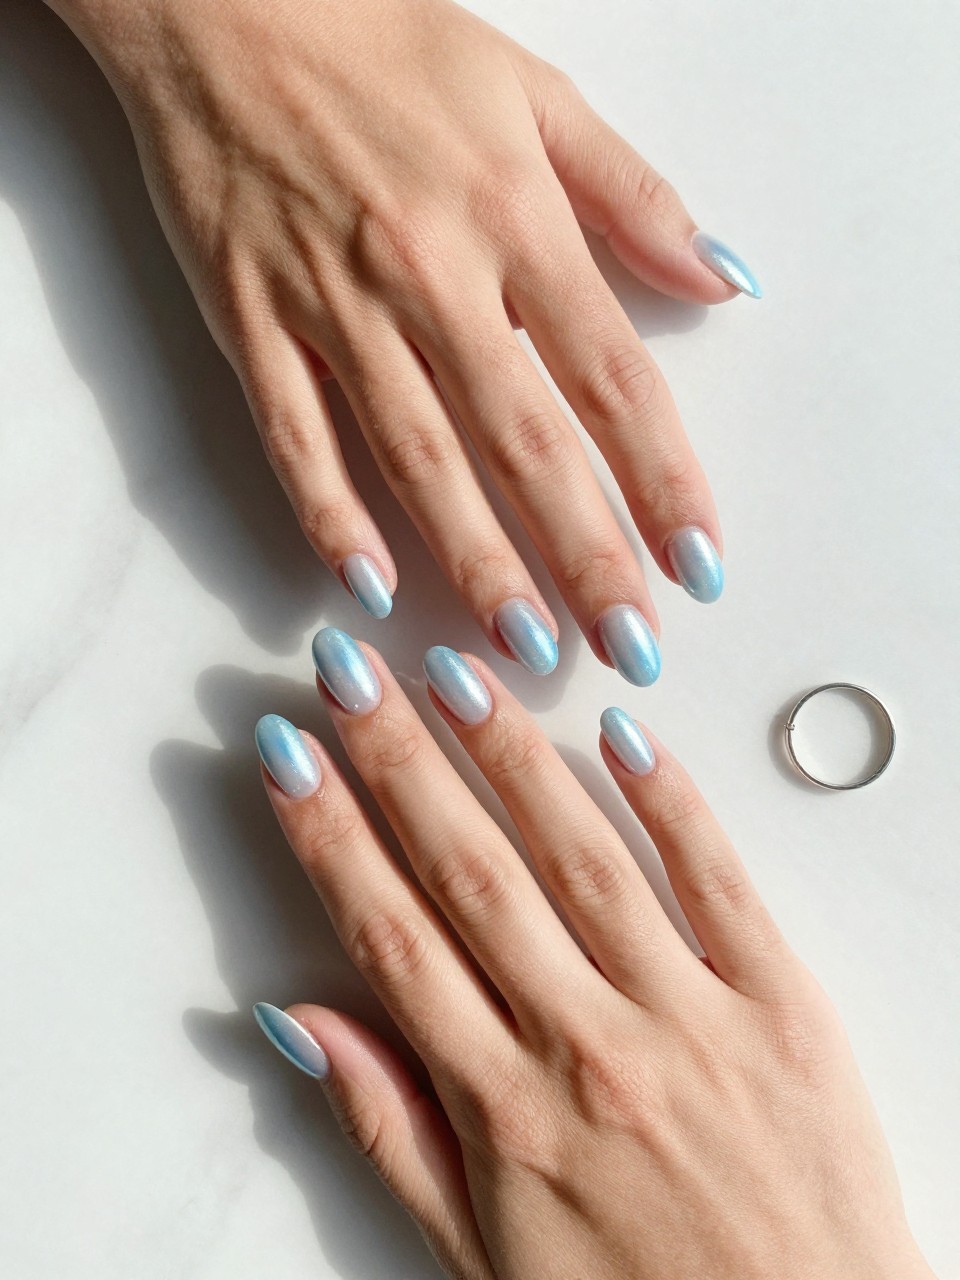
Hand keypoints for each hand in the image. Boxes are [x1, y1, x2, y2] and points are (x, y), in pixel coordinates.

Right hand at [51, 0, 757, 675]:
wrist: (227, 4)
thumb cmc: (388, 45)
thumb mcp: (538, 94)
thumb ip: (636, 196)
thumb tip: (722, 278)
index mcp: (515, 218)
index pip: (612, 377)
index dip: (662, 479)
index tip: (698, 565)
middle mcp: (432, 275)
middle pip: (527, 442)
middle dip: (586, 555)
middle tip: (627, 647)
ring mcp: (336, 307)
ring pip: (419, 458)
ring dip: (477, 561)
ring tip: (526, 647)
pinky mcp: (254, 324)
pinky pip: (296, 436)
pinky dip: (330, 515)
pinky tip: (370, 588)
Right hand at [251, 632, 932, 1279]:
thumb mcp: (480, 1255)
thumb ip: (391, 1128)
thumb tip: (306, 1021)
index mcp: (505, 1113)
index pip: (393, 939)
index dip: (330, 837)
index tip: (292, 757)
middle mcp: (585, 1051)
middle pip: (472, 876)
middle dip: (399, 763)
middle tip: (354, 674)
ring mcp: (688, 1021)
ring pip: (581, 861)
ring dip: (511, 758)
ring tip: (458, 676)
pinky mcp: (782, 1006)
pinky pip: (718, 884)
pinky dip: (668, 803)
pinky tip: (620, 733)